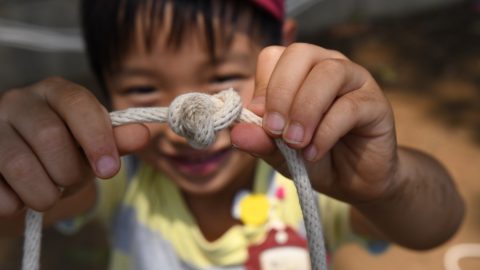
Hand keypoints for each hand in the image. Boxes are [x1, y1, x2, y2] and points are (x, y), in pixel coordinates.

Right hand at [0, 77, 148, 216]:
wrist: (18, 172)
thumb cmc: (62, 154)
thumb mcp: (92, 146)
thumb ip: (115, 141)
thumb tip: (142, 134)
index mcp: (54, 92)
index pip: (78, 104)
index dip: (97, 138)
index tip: (109, 170)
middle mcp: (18, 100)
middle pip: (50, 135)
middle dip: (69, 172)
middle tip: (70, 183)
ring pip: (19, 163)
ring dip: (43, 193)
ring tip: (47, 195)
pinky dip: (14, 204)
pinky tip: (18, 199)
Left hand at [231, 43, 397, 203]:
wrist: (353, 182)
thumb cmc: (315, 158)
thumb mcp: (280, 153)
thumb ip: (261, 141)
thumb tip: (237, 133)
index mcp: (299, 71)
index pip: (273, 56)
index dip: (262, 86)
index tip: (259, 119)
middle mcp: (327, 66)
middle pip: (300, 54)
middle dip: (280, 92)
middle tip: (274, 130)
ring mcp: (355, 80)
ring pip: (328, 73)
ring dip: (304, 110)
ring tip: (295, 143)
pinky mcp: (375, 103)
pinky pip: (349, 106)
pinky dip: (325, 132)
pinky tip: (314, 153)